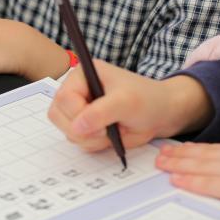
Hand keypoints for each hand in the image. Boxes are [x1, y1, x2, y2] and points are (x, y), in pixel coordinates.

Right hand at [48, 60, 212, 150]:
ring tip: (110, 132)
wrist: (161, 114)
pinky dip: (92, 144)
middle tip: (105, 131)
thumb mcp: (126, 102)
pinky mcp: (85, 125)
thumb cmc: (147, 100)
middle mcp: (77, 90)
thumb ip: (100, 113)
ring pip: (66, 131)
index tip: (100, 125)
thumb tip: (77, 126)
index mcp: (83, 75)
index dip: (78, 115)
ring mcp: (79, 109)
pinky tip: (109, 136)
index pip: (64, 98)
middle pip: (57, 115)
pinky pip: (77, 140)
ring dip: (88, 139)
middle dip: (81, 130)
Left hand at [157, 142, 219, 210]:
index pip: (215, 150)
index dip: (195, 149)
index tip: (181, 148)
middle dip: (180, 155)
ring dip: (178, 164)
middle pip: (201, 155)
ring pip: (198, 165)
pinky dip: (189, 181)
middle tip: (161, 153)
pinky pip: (206, 183)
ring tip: (162, 163)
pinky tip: (175, 180)